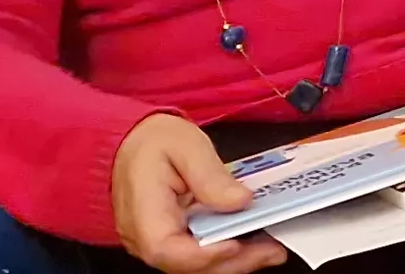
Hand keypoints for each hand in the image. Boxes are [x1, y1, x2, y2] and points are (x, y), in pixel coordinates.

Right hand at [111, 112, 286, 273]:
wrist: (131, 143)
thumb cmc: (152, 142)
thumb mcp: (185, 145)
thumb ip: (210, 175)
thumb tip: (240, 201)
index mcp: (143, 213)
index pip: (167, 249)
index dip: (203, 254)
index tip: (236, 243)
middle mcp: (146, 238)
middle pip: (187, 266)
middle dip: (234, 262)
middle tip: (274, 250)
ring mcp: (159, 243)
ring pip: (196, 266)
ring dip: (236, 261)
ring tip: (272, 249)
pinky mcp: (174, 242)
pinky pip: (199, 256)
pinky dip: (228, 253)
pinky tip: (254, 242)